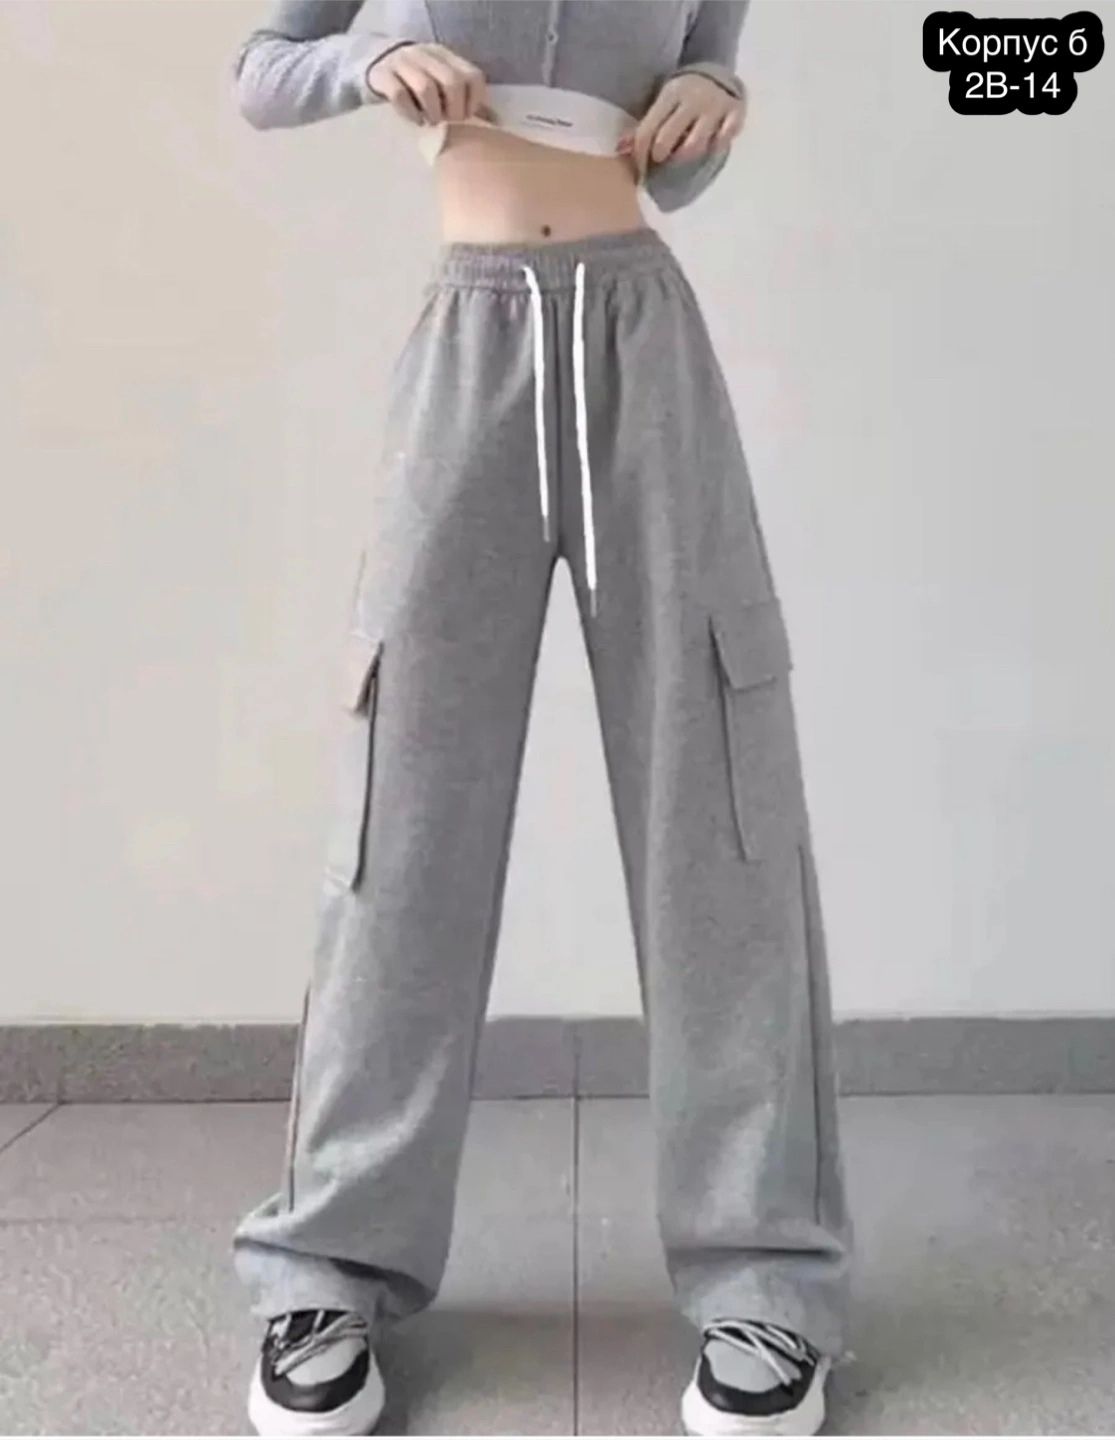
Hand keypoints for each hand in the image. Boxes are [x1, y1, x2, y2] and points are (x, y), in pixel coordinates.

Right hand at [366, 42, 494, 126]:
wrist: (372, 66)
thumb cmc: (414, 84)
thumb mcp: (441, 86)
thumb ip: (465, 100)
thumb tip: (495, 123)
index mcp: (446, 56)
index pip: (472, 76)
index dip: (474, 101)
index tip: (466, 117)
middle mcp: (426, 54)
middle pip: (451, 81)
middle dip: (454, 109)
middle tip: (448, 123)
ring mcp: (403, 62)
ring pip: (426, 87)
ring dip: (433, 112)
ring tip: (431, 122)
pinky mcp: (382, 75)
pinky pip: (399, 94)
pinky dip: (410, 113)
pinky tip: (415, 121)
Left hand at [617, 73, 745, 177]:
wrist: (719, 77)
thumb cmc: (683, 99)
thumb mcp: (663, 105)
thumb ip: (645, 127)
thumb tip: (619, 149)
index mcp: (670, 95)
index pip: (647, 131)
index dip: (640, 155)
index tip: (640, 169)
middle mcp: (692, 99)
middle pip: (667, 138)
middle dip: (660, 156)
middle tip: (661, 161)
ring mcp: (715, 106)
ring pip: (694, 145)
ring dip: (685, 157)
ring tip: (683, 156)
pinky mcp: (735, 113)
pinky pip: (724, 139)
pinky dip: (716, 147)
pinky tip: (711, 146)